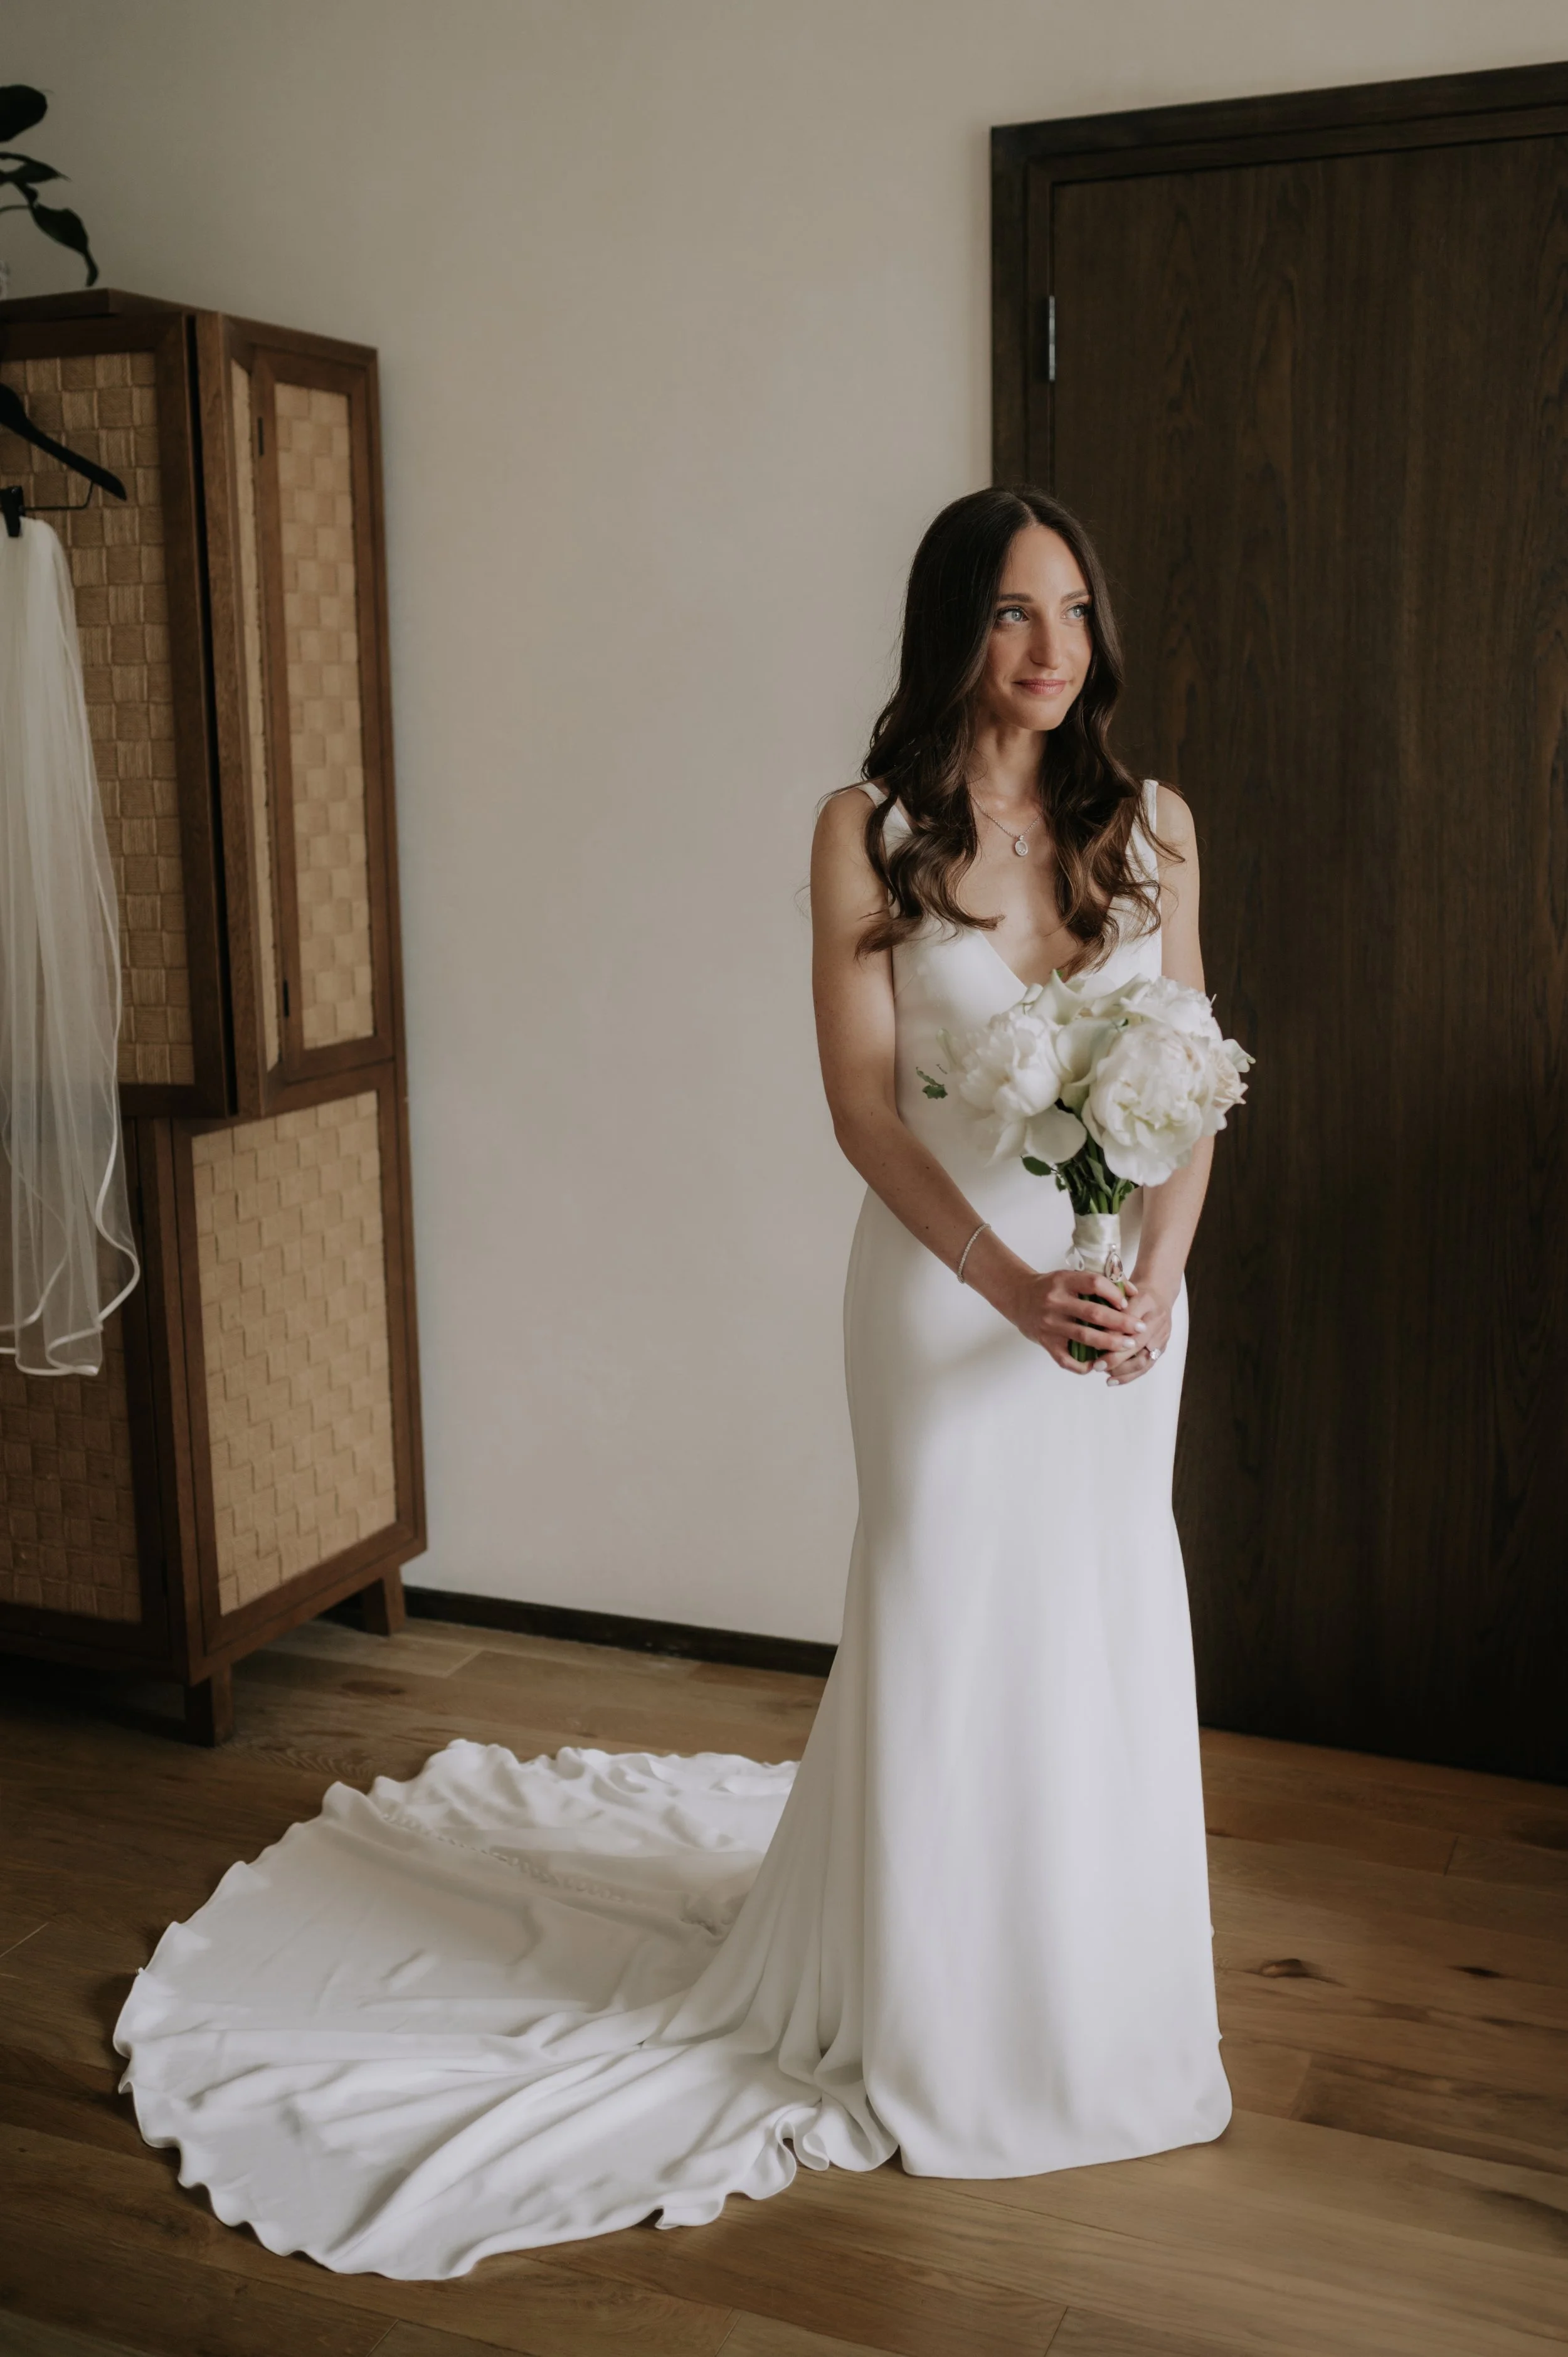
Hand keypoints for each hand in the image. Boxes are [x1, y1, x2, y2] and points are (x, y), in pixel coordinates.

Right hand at [1004, 1267, 1149, 1374]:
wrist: (1018, 1297)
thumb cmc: (1052, 1287)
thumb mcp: (1070, 1277)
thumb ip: (1099, 1283)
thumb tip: (1133, 1291)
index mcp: (1064, 1281)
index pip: (1094, 1284)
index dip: (1114, 1293)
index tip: (1127, 1304)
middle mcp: (1055, 1302)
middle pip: (1094, 1314)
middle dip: (1121, 1323)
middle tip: (1139, 1329)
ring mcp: (1049, 1324)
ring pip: (1084, 1337)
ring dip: (1110, 1343)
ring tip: (1128, 1346)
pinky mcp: (1045, 1342)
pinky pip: (1066, 1359)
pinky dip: (1083, 1365)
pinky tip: (1097, 1365)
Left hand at [1100, 1270, 1176, 1385]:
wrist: (1158, 1292)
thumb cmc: (1133, 1292)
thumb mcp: (1119, 1292)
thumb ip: (1109, 1306)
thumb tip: (1093, 1331)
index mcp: (1145, 1300)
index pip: (1128, 1320)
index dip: (1111, 1335)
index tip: (1093, 1343)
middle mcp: (1157, 1319)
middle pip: (1137, 1343)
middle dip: (1115, 1357)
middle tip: (1097, 1365)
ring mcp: (1162, 1335)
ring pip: (1144, 1358)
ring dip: (1123, 1370)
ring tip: (1105, 1374)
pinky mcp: (1163, 1347)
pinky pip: (1147, 1366)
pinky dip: (1130, 1375)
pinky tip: (1113, 1380)